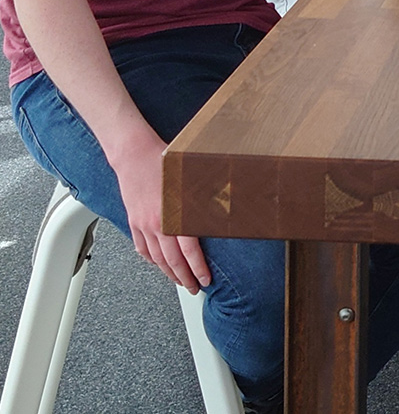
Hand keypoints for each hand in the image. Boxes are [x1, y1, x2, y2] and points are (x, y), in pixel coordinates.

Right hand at [108, 127, 211, 290]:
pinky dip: (151, 259)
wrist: (133, 153)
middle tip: (194, 288)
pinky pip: (142, 247)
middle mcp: (156, 224)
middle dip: (184, 278)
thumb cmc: (164, 160)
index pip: (189, 253)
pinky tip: (157, 264)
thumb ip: (204, 200)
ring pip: (156, 258)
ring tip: (179, 281)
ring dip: (168, 273)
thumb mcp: (191, 180)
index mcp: (173, 216)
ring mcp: (142, 224)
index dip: (198, 269)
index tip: (205, 280)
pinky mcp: (133, 221)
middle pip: (172, 261)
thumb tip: (223, 211)